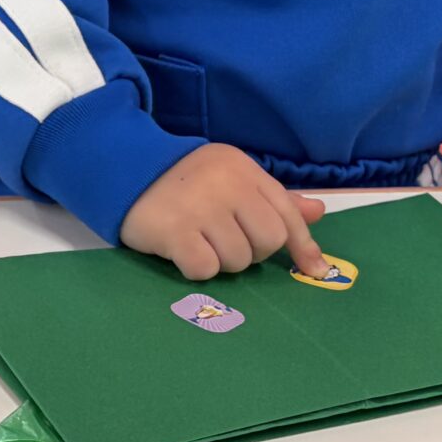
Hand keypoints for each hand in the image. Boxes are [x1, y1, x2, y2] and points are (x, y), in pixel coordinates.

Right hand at [119, 144, 326, 281]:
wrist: (123, 170)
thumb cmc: (183, 180)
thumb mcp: (231, 178)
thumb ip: (273, 198)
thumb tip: (318, 212)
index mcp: (244, 170)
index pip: (288, 214)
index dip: (303, 247)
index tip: (314, 271)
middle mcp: (226, 185)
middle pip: (268, 241)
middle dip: (253, 252)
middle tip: (227, 243)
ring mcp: (200, 207)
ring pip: (237, 260)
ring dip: (222, 261)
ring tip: (200, 243)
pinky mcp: (174, 230)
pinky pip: (205, 269)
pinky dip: (198, 268)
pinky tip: (183, 252)